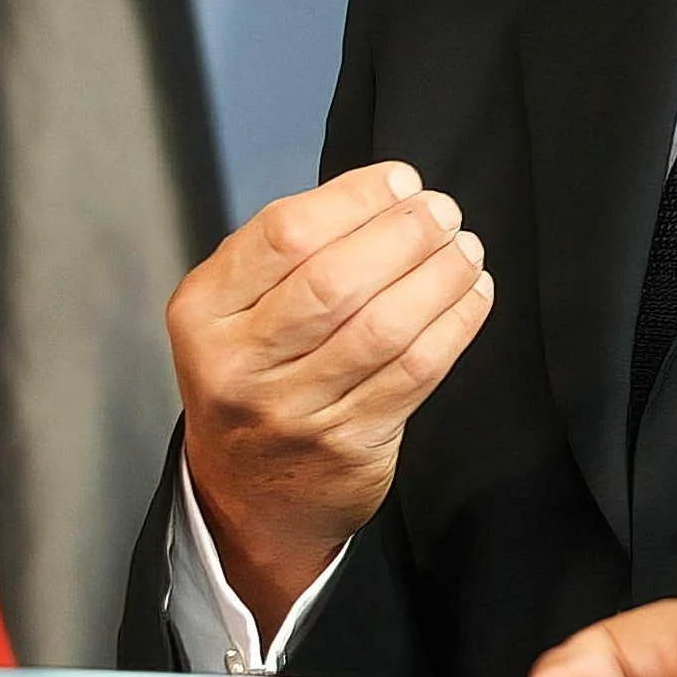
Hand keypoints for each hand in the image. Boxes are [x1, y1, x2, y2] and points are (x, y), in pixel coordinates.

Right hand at [168, 160, 493, 643]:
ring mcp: (291, 414)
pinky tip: (473, 294)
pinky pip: (414, 371)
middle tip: (444, 211)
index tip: (402, 181)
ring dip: (440, 276)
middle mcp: (239, 366)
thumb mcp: (236, 308)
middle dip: (405, 233)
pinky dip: (455, 323)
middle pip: (335, 281)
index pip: (284, 234)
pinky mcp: (345, 447)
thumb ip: (291, 249)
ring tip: (466, 249)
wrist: (245, 496)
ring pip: (383, 327)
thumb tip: (391, 192)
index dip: (355, 198)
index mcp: (204, 312)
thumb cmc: (256, 372)